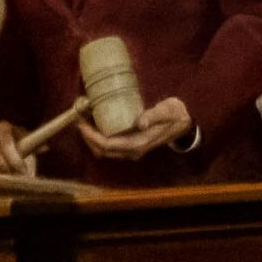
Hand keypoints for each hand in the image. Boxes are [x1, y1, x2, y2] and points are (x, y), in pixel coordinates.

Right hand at [0, 121, 33, 176]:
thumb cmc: (14, 140)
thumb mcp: (25, 138)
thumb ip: (34, 144)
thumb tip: (45, 148)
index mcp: (2, 128)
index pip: (6, 145)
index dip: (15, 160)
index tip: (23, 171)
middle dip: (10, 173)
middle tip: (19, 181)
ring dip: (0, 177)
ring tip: (10, 181)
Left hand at [80, 96, 194, 159]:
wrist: (184, 123)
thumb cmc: (175, 115)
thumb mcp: (167, 111)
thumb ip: (154, 116)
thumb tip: (140, 122)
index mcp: (138, 144)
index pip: (107, 145)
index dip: (90, 136)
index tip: (80, 122)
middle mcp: (132, 151)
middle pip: (101, 150)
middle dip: (87, 137)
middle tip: (78, 118)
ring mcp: (131, 149)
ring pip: (104, 150)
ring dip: (92, 138)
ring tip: (84, 120)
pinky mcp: (131, 145)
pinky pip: (110, 145)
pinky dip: (99, 137)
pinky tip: (97, 122)